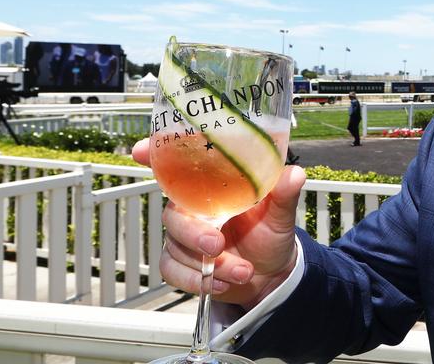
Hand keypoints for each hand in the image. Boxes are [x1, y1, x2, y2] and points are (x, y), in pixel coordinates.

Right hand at [132, 138, 305, 308]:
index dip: (153, 155)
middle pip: (172, 215)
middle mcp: (193, 209)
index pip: (176, 166)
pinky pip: (173, 271)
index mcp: (211, 187)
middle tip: (217, 245)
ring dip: (208, 265)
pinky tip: (223, 282)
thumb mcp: (280, 213)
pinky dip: (197, 280)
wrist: (272, 274)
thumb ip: (283, 193)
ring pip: (175, 247)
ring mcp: (184, 237)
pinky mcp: (181, 263)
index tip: (139, 151)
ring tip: (242, 271)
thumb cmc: (270, 234)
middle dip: (193, 233)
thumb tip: (294, 174)